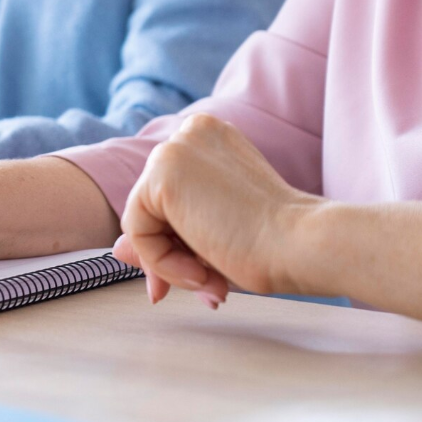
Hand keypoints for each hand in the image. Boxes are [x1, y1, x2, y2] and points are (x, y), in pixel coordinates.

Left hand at [113, 113, 322, 309]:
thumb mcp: (210, 238)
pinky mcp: (161, 175)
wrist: (304, 244)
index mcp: (210, 138)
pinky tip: (204, 272)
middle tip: (205, 288)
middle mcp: (189, 133)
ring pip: (142, 223)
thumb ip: (165, 237)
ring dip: (172, 265)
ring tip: (213, 282)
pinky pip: (138, 233)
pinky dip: (164, 264)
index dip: (177, 243)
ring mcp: (173, 149)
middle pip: (152, 208)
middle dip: (170, 257)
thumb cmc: (276, 244)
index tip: (201, 278)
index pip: (170, 197)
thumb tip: (117, 248)